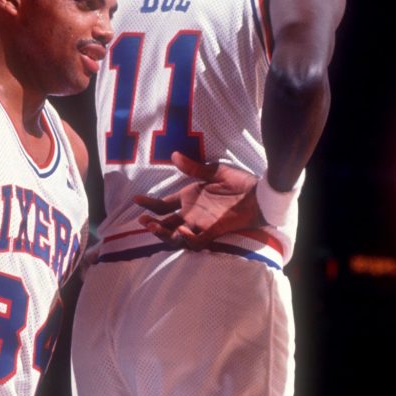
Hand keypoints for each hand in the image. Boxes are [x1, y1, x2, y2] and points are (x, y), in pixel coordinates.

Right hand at [133, 152, 263, 248]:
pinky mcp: (213, 230)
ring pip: (177, 235)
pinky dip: (188, 237)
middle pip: (166, 223)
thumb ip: (193, 167)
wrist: (259, 195)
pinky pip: (197, 240)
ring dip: (165, 233)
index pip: (163, 205)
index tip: (135, 199)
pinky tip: (182, 229)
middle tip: (143, 220)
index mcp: (189, 198)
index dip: (149, 204)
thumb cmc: (239, 182)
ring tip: (154, 226)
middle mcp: (191, 213)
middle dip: (152, 224)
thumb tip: (174, 154)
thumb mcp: (214, 171)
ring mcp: (201, 223)